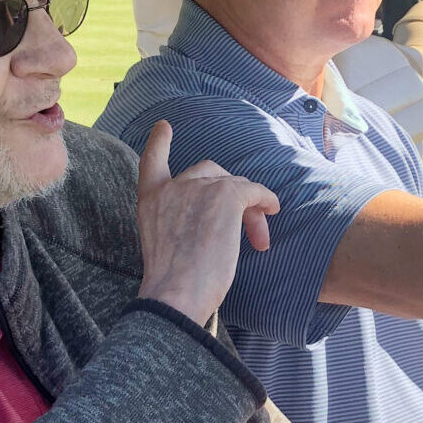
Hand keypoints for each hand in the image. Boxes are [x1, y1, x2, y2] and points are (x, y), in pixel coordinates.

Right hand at [135, 121, 279, 324]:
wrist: (176, 294)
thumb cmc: (174, 285)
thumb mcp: (166, 244)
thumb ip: (180, 223)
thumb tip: (213, 224)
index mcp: (150, 200)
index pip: (151, 162)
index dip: (159, 143)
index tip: (164, 128)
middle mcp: (172, 187)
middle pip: (209, 173)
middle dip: (227, 195)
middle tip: (241, 230)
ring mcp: (198, 187)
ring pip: (234, 185)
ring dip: (249, 209)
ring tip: (258, 239)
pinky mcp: (225, 195)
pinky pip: (254, 190)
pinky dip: (266, 200)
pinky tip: (272, 210)